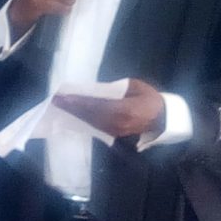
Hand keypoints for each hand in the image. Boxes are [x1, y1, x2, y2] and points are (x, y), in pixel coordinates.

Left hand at [51, 78, 165, 137]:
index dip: (77, 102)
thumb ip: (115, 88)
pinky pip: (94, 125)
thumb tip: (96, 89)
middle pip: (88, 115)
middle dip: (71, 108)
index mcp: (123, 109)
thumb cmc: (151, 99)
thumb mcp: (135, 86)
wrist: (164, 119)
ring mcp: (114, 130)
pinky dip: (83, 119)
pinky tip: (75, 114)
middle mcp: (116, 122)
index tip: (62, 97)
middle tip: (55, 101)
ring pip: (90, 121)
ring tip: (62, 106)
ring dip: (75, 114)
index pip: (94, 105)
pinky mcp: (114, 134)